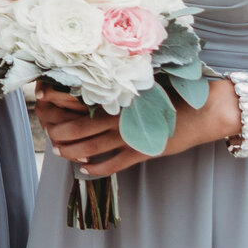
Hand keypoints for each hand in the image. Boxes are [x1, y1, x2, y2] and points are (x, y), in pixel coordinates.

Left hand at [31, 79, 240, 176]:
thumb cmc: (176, 91)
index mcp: (118, 96)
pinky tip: (85, 170)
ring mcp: (130, 136)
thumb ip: (121, 83)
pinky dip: (96, 168)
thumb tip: (97, 77)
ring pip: (91, 147)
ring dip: (72, 151)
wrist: (204, 110)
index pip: (79, 98)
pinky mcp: (142, 152)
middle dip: (59, 132)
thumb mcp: (145, 82)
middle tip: (48, 135)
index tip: (42, 100)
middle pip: (78, 126)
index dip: (57, 100)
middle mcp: (120, 116)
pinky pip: (113, 164)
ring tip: (59, 152)